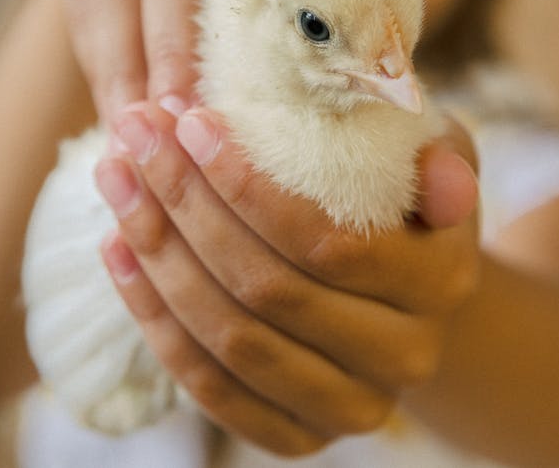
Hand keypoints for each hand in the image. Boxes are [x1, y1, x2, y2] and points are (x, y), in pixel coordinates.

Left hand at [93, 100, 479, 455]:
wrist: (408, 300)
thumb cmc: (408, 206)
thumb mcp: (438, 160)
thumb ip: (440, 157)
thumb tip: (439, 176)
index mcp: (441, 282)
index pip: (329, 243)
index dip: (249, 187)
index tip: (191, 122)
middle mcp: (404, 357)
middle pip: (266, 291)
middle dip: (186, 205)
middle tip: (138, 136)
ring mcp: (349, 407)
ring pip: (229, 341)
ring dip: (158, 257)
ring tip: (118, 181)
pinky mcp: (298, 438)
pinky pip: (209, 387)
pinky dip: (154, 319)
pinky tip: (117, 251)